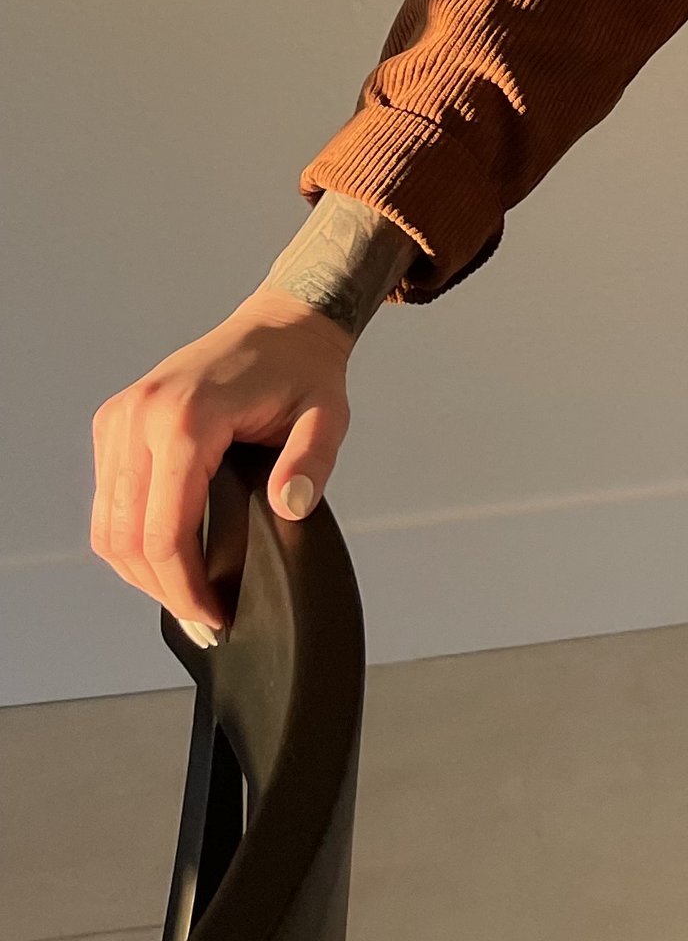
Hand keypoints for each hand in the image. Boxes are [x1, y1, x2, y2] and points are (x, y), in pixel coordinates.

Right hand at [90, 296, 353, 636]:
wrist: (281, 323)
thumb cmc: (301, 368)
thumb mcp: (327, 414)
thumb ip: (312, 462)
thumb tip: (291, 507)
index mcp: (186, 416)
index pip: (165, 532)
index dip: (185, 588)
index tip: (212, 615)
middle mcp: (141, 415)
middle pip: (125, 538)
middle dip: (162, 590)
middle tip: (201, 617)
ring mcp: (121, 417)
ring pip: (107, 526)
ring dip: (139, 571)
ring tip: (184, 595)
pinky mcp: (115, 423)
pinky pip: (107, 501)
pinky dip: (128, 538)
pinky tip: (165, 556)